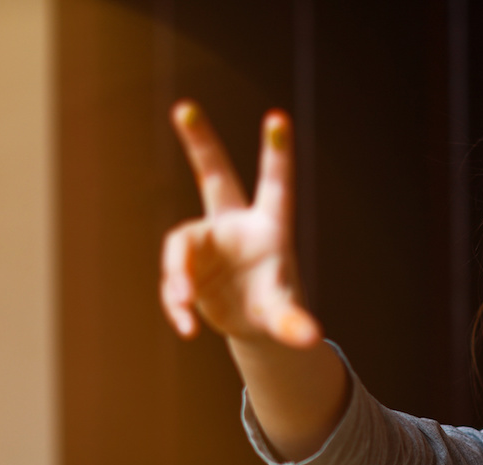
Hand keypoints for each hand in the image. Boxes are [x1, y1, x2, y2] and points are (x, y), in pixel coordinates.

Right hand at [161, 102, 320, 347]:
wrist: (253, 323)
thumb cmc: (277, 309)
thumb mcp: (286, 318)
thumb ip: (294, 325)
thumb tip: (308, 339)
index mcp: (270, 228)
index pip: (276, 185)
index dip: (277, 152)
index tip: (279, 117)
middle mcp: (234, 225)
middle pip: (214, 174)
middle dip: (199, 140)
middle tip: (183, 107)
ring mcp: (207, 241)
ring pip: (180, 243)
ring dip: (178, 274)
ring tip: (183, 303)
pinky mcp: (187, 265)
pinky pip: (174, 279)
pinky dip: (176, 303)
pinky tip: (187, 329)